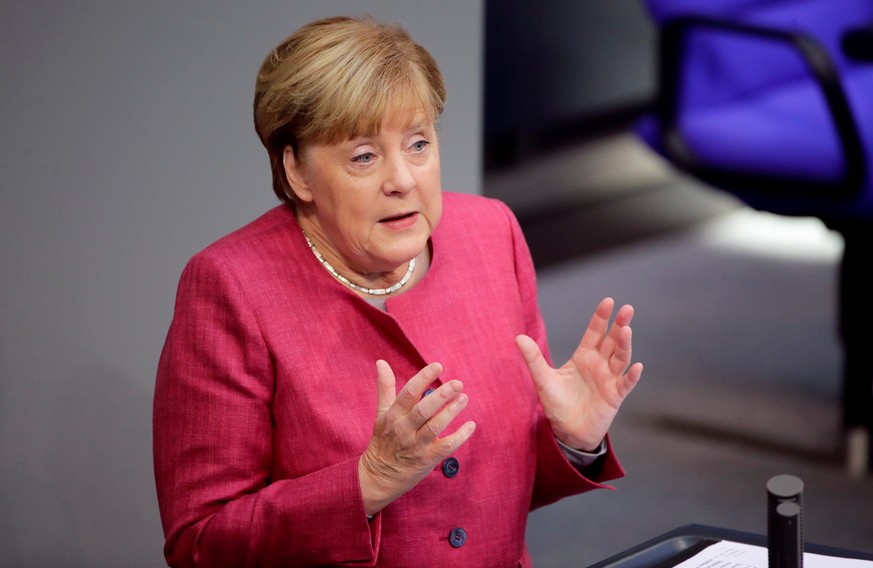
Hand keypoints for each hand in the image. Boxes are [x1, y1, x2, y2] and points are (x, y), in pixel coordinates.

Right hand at [358, 360, 475, 515]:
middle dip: (442, 395)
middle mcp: (404, 429)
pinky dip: (460, 436)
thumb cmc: (383, 441)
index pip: (409, 393)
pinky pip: (446, 446)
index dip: (424, 378)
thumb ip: (385, 387)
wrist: (377, 477)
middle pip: (424, 409)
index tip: (438, 366)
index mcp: (393, 415)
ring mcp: (416, 445)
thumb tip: (381, 362)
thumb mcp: (381, 414)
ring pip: (435, 426)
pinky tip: (471, 425)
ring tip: (464, 398)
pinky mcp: (427, 459)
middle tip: (458, 384)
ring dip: (451, 412)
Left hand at [515, 297, 642, 450]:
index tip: (608, 301)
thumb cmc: (557, 403)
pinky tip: (636, 367)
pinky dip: (631, 376)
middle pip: (612, 341)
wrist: (566, 431)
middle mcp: (599, 364)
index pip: (594, 333)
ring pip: (620, 358)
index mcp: (583, 356)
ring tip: (626, 331)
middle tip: (627, 309)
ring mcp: (609, 379)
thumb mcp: (543, 379)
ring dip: (624, 345)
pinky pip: (625, 384)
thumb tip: (518, 337)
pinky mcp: (614, 396)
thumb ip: (533, 358)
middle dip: (619, 325)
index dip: (601, 317)